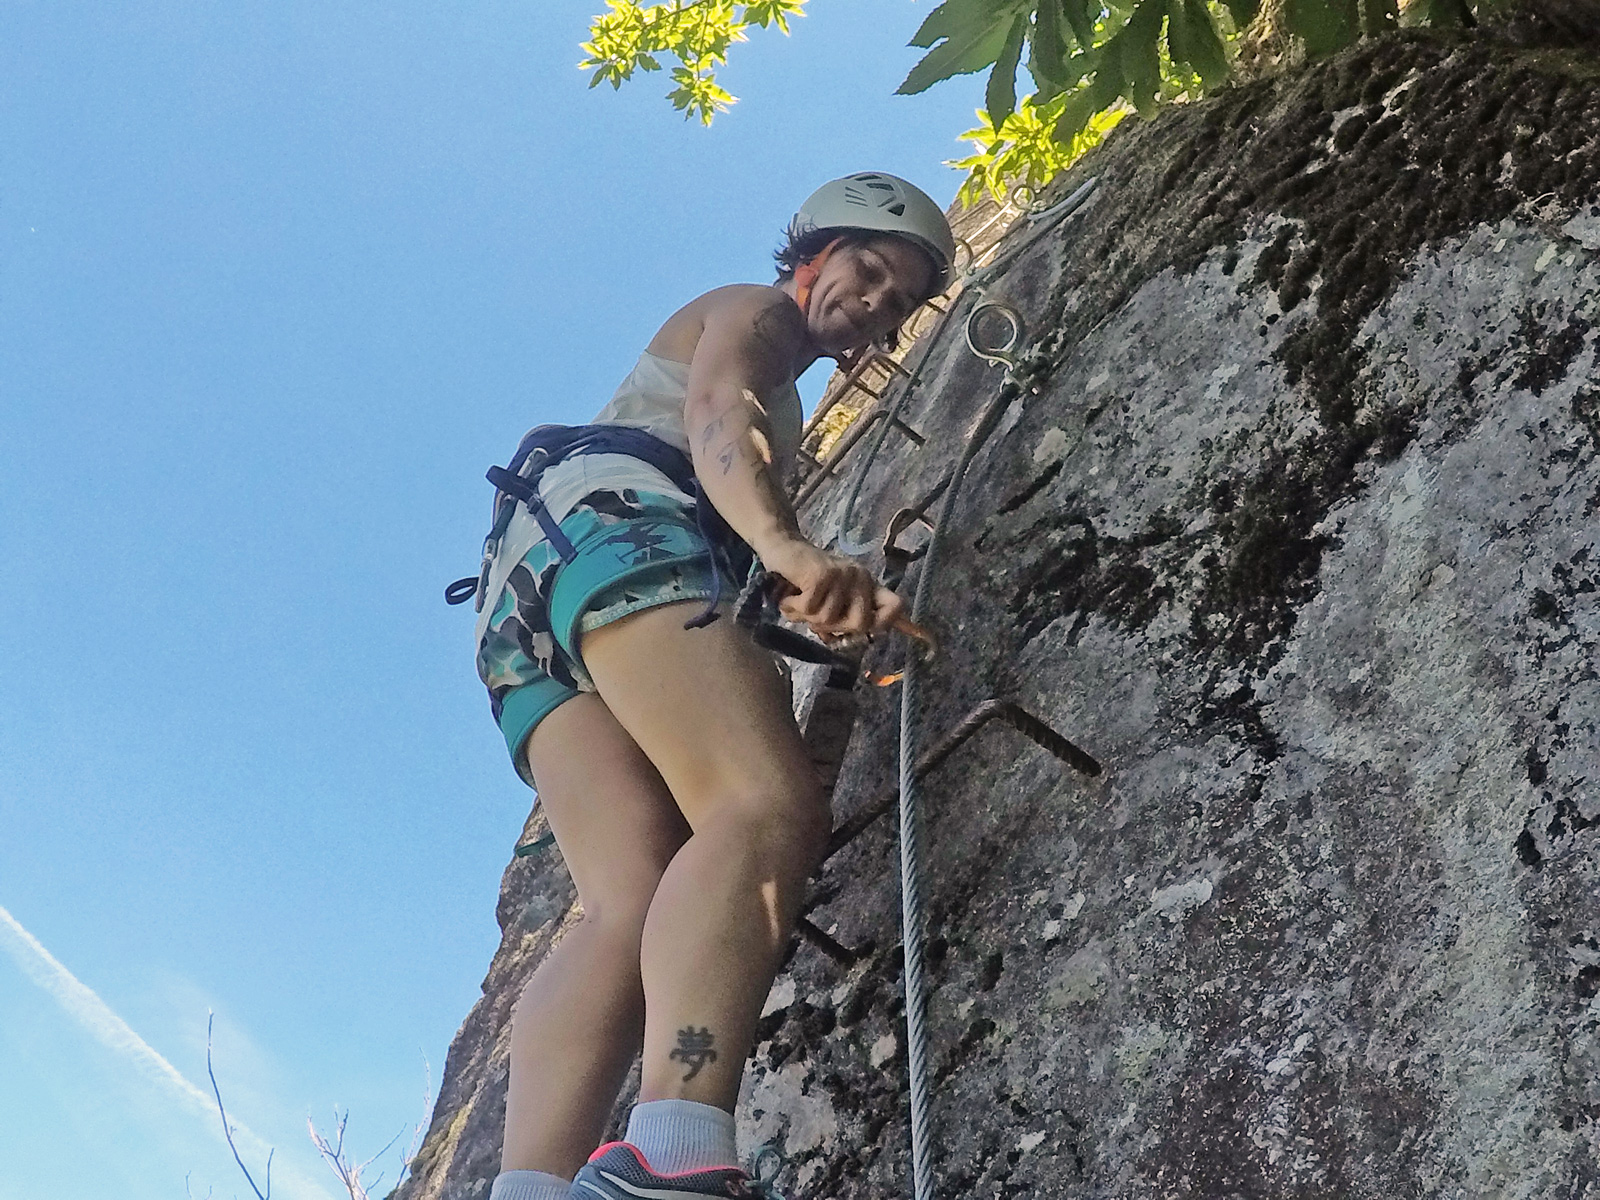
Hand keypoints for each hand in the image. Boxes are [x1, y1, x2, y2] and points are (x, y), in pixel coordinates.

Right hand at [758, 539, 904, 637]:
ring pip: (828, 619)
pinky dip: (793, 607)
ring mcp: (842, 575)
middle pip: (859, 625)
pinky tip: (789, 594)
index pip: (894, 606)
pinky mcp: (822, 575)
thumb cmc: (804, 580)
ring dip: (805, 616)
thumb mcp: (830, 601)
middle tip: (814, 615)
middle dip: (832, 628)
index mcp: (866, 584)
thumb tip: (865, 638)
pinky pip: (810, 609)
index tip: (870, 632)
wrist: (780, 548)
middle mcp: (860, 577)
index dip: (886, 623)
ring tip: (797, 600)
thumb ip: (846, 618)